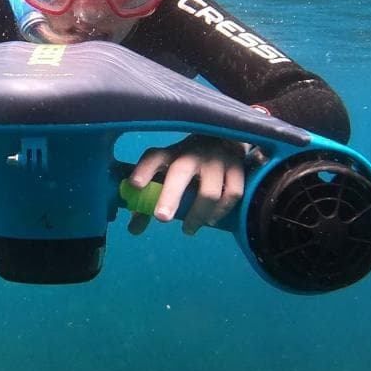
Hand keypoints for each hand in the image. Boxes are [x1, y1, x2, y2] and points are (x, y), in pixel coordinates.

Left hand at [126, 135, 245, 235]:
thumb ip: (149, 201)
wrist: (224, 140)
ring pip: (209, 191)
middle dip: (170, 196)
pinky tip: (211, 219)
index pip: (154, 158)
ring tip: (188, 229)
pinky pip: (232, 194)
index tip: (135, 185)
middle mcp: (192, 154)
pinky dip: (221, 211)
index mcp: (171, 154)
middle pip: (180, 172)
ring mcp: (216, 160)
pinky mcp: (237, 168)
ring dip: (197, 215)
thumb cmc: (187, 163)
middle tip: (162, 218)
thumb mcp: (167, 174)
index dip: (143, 170)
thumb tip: (133, 230)